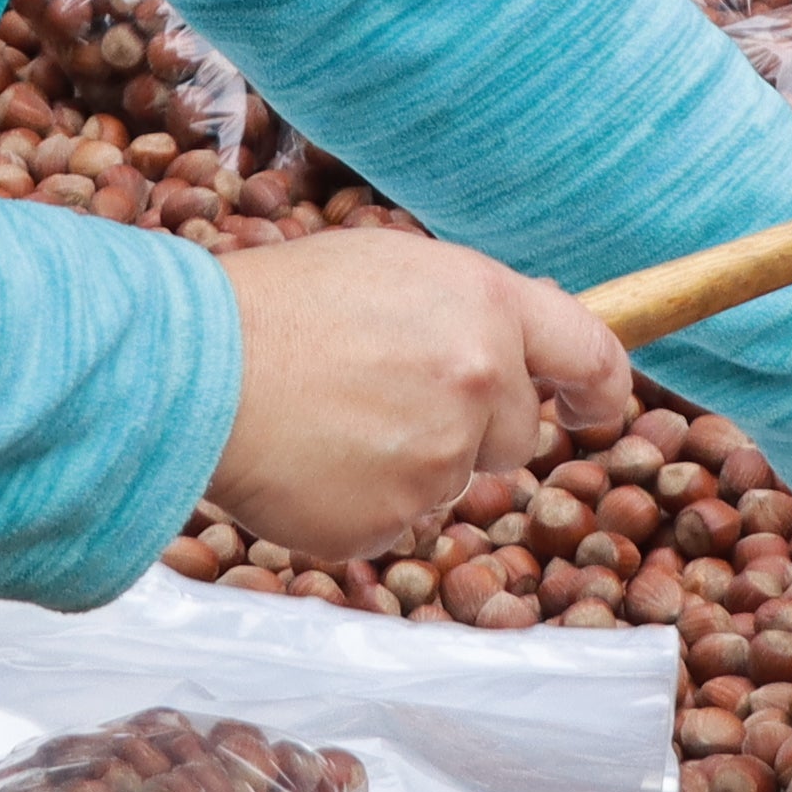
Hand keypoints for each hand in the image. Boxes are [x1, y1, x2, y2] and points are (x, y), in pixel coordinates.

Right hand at [205, 232, 633, 567]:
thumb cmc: (277, 307)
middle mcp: (478, 381)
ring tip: (330, 420)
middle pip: (515, 435)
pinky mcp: (392, 520)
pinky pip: (395, 522)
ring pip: (450, 481)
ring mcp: (438, 458)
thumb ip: (464, 311)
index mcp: (484, 305)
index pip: (590, 351)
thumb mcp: (387, 270)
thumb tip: (514, 345)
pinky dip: (360, 503)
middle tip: (384, 398)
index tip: (595, 406)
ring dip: (407, 464)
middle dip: (470, 429)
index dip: (600, 387)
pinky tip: (311, 461)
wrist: (191, 369)